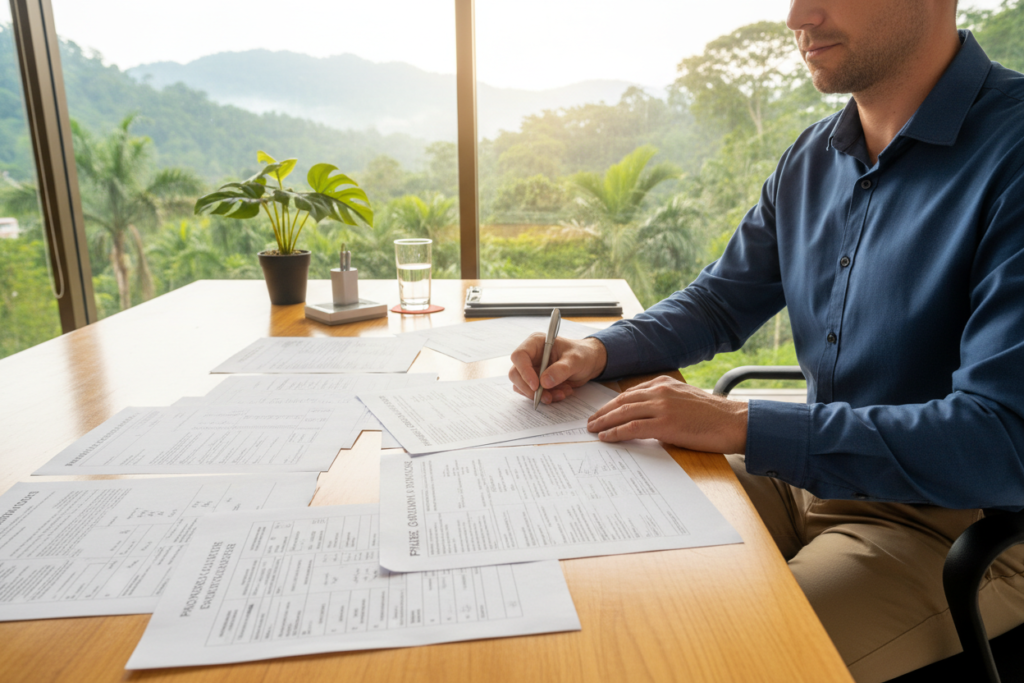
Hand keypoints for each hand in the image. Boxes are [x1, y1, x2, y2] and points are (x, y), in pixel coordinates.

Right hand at [509, 336, 607, 403]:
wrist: (590, 363)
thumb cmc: (582, 354)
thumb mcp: (575, 360)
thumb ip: (560, 370)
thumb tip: (543, 383)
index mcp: (535, 343)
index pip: (519, 356)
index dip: (524, 372)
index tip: (536, 386)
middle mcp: (530, 356)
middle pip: (516, 374)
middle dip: (530, 389)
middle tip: (547, 397)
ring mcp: (532, 369)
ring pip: (523, 387)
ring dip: (540, 395)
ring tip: (561, 393)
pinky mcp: (536, 382)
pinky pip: (533, 394)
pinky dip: (547, 397)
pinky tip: (562, 393)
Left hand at [586, 375, 747, 453]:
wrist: (733, 422)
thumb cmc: (713, 416)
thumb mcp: (685, 400)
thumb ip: (665, 404)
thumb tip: (647, 419)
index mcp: (664, 383)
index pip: (630, 392)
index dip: (613, 403)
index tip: (602, 411)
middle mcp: (660, 391)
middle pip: (622, 401)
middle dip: (603, 412)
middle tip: (590, 421)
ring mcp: (662, 406)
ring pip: (623, 412)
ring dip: (604, 422)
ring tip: (593, 429)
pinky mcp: (665, 424)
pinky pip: (632, 428)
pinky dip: (616, 433)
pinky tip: (606, 437)